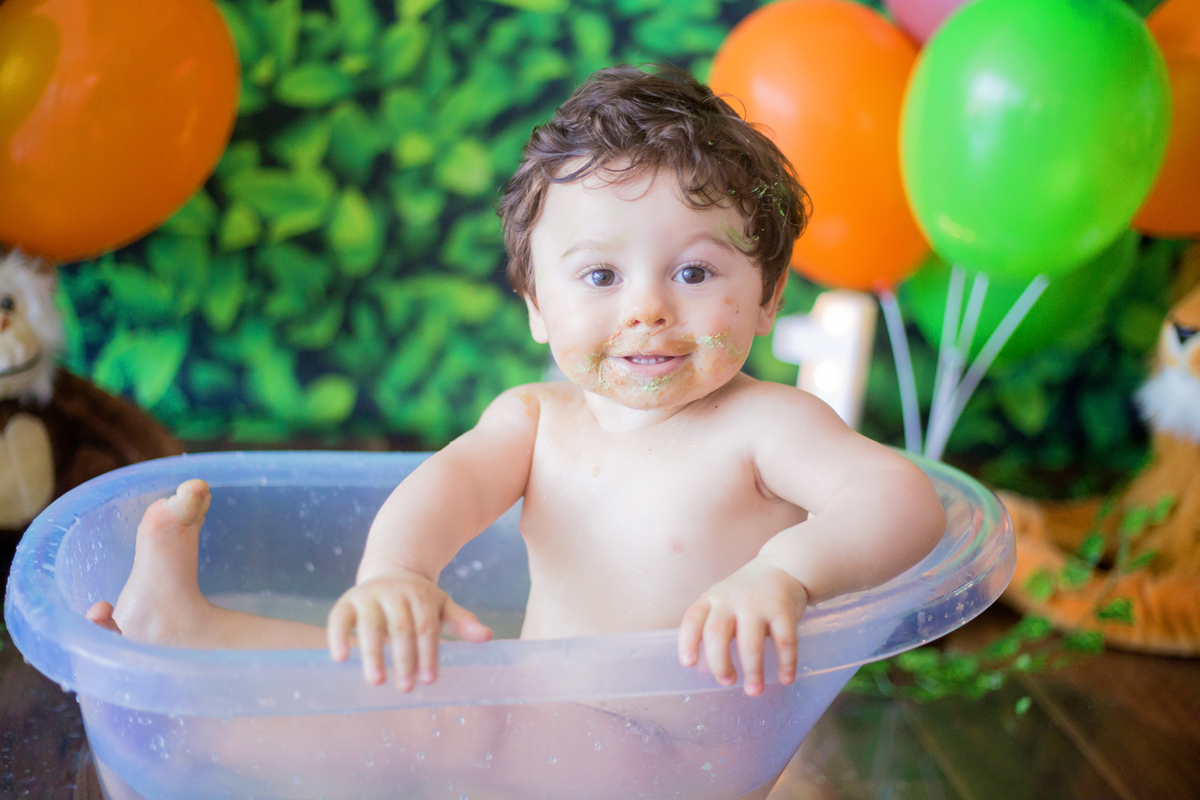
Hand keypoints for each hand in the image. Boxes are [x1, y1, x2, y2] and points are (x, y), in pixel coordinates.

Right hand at [327, 570, 492, 689]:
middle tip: (406, 688)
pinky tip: (340, 659)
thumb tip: (488, 636)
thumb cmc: (420, 599)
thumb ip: (462, 621)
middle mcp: (394, 592)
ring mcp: (369, 595)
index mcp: (420, 595)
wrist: (392, 571)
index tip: (429, 680)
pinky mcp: (348, 600)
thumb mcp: (442, 605)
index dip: (428, 654)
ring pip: (370, 625)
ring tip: (376, 681)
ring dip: (373, 654)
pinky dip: (337, 637)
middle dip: (404, 660)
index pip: (427, 628)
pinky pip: (339, 618)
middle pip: (401, 628)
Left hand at [677, 558, 808, 696]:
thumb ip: (715, 633)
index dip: (687, 642)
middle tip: (727, 682)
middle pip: (716, 634)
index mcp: (712, 599)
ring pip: (749, 643)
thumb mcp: (724, 604)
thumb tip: (703, 671)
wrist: (783, 567)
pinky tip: (786, 678)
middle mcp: (731, 600)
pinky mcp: (783, 609)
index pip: (693, 619)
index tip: (688, 664)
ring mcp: (757, 604)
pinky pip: (784, 641)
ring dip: (752, 671)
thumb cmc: (747, 594)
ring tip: (754, 690)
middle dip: (719, 664)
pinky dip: (786, 663)